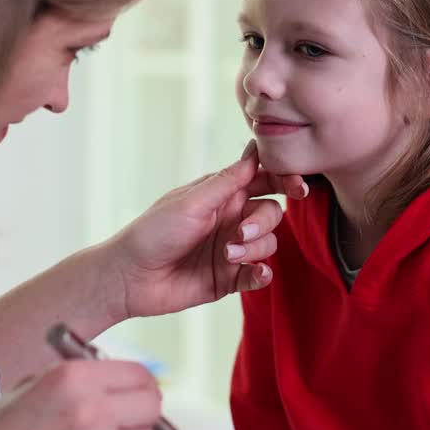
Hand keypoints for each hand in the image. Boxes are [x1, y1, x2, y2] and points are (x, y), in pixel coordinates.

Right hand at [0, 361, 163, 429]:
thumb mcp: (35, 384)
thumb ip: (81, 377)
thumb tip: (125, 380)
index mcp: (74, 377)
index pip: (140, 374)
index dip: (141, 384)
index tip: (136, 394)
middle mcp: (89, 409)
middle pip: (151, 407)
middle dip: (142, 414)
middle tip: (127, 420)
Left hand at [102, 141, 307, 319]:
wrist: (131, 277)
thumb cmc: (153, 232)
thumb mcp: (191, 202)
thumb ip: (227, 181)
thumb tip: (255, 150)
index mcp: (221, 196)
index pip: (263, 181)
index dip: (285, 181)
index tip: (298, 188)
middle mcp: (230, 219)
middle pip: (271, 213)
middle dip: (263, 222)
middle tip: (239, 233)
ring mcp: (232, 249)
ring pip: (268, 244)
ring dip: (256, 249)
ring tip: (227, 256)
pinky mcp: (230, 278)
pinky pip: (259, 274)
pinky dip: (262, 274)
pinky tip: (255, 274)